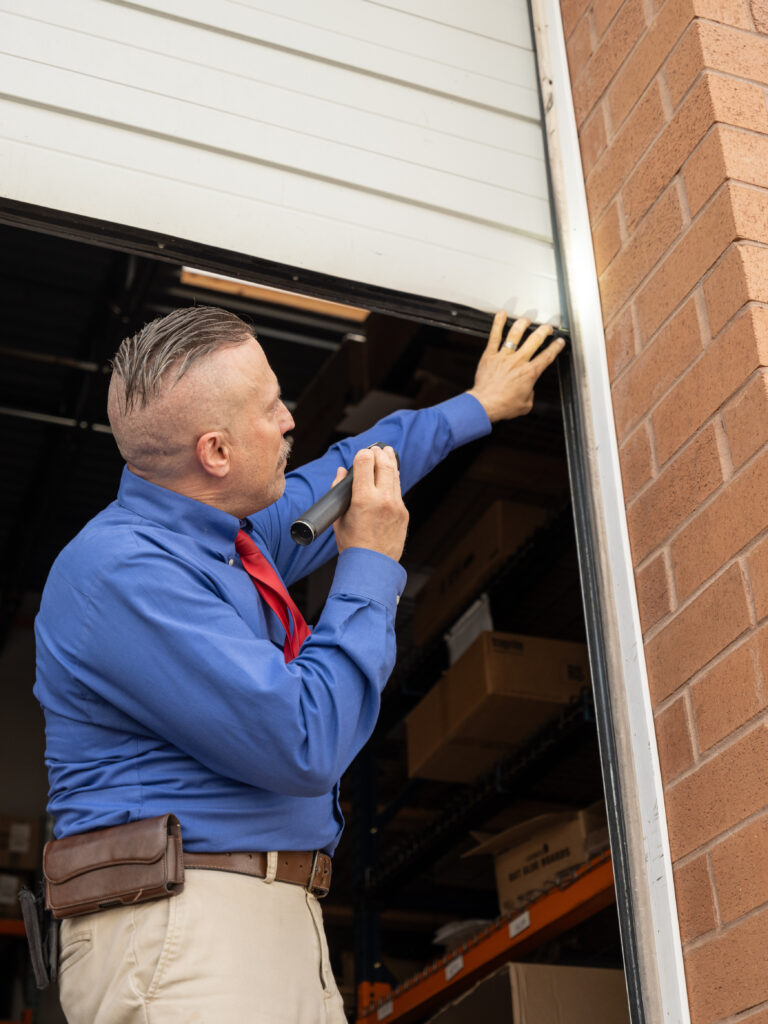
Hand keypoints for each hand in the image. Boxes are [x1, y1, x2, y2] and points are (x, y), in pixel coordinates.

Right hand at [332, 445, 408, 561]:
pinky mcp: (404, 513)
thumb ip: (339, 491)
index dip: (363, 454)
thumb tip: (342, 472)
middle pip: (383, 464)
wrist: (372, 567)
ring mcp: (396, 506)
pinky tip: (391, 475)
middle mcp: (383, 499)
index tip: (361, 454)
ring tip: (387, 452)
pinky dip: (394, 480)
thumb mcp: (338, 517)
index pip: (365, 462)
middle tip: (377, 448)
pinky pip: (399, 491)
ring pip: (394, 475)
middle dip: (379, 453)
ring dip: (390, 461)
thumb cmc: (352, 544)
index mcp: (363, 499)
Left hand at [467, 312, 564, 422]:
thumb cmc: (503, 406)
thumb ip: (530, 393)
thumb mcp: (525, 404)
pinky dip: (497, 324)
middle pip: (535, 340)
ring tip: (527, 320)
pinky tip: (501, 314)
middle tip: (547, 328)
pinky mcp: (490, 355)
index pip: (547, 356)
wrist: (485, 404)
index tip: (559, 342)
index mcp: (529, 373)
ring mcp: (504, 356)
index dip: (555, 347)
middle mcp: (518, 361)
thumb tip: (528, 389)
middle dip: (544, 331)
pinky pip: (495, 336)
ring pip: (516, 334)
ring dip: (523, 324)